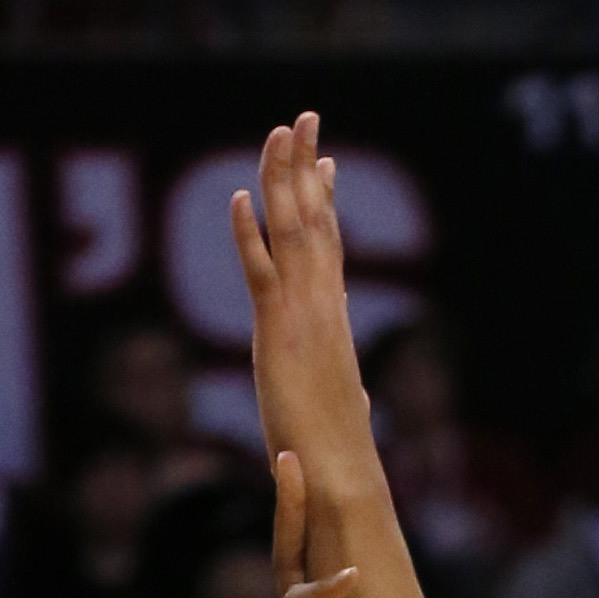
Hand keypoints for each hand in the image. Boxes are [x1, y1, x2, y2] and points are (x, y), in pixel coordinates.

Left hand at [232, 114, 372, 487]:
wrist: (342, 478)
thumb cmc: (342, 458)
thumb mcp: (341, 412)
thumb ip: (346, 394)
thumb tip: (358, 398)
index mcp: (332, 321)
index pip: (329, 248)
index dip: (324, 202)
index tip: (323, 162)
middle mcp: (322, 307)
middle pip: (314, 222)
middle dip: (307, 168)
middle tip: (304, 119)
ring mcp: (302, 317)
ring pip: (292, 233)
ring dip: (284, 178)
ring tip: (281, 130)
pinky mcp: (277, 336)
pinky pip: (260, 274)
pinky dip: (249, 234)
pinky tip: (240, 197)